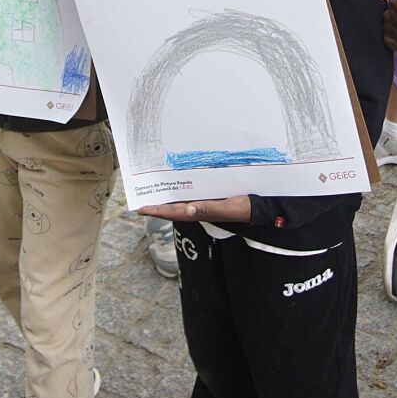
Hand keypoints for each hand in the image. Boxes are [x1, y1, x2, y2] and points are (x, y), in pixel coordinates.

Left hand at [138, 197, 252, 222]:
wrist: (257, 208)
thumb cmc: (242, 208)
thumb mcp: (227, 207)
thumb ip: (208, 208)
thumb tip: (187, 209)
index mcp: (198, 212)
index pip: (171, 212)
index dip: (155, 211)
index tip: (139, 209)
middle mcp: (197, 209)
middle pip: (171, 207)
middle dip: (156, 204)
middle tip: (139, 198)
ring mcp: (201, 204)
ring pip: (179, 201)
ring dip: (166, 198)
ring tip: (151, 191)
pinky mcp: (208, 198)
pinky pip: (189, 195)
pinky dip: (179, 191)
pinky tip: (175, 185)